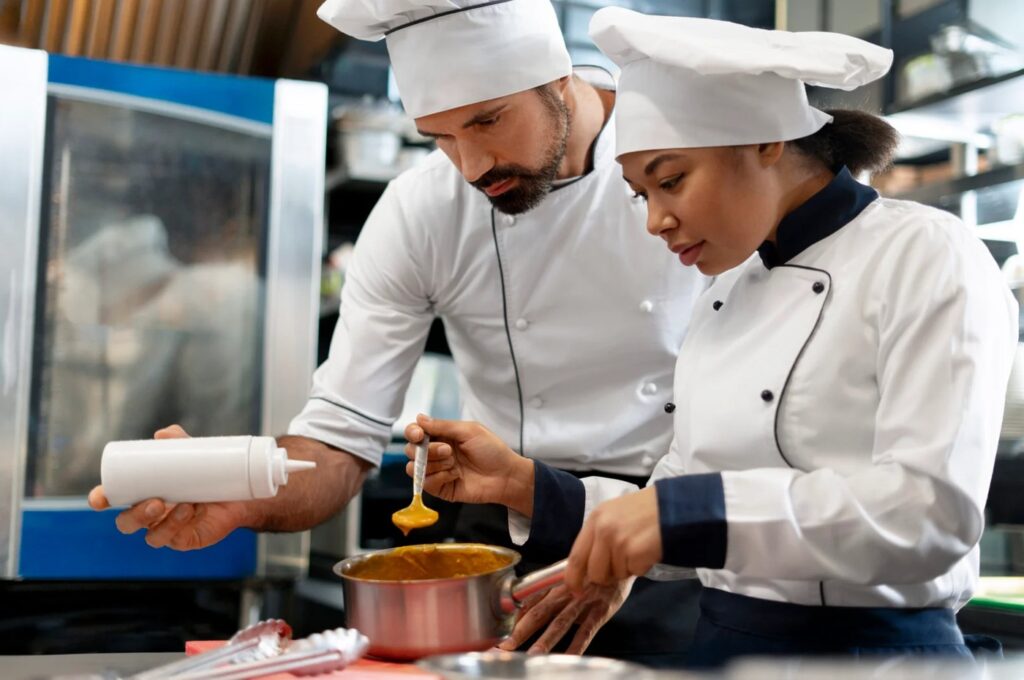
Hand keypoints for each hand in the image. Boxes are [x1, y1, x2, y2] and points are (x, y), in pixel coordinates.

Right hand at [87, 424, 254, 550]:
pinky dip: (180, 525)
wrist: (240, 491)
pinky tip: (191, 511)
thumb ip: (178, 442)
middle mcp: (149, 514)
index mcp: (142, 493)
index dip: (102, 500)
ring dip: (164, 522)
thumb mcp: (193, 454)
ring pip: (150, 534)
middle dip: (135, 515)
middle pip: (127, 522)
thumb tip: (162, 435)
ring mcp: (166, 529)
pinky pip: (176, 538)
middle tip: (156, 501)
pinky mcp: (184, 539)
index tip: (100, 500)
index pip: (113, 499)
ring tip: (183, 504)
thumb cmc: (208, 472)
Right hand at [404, 414, 534, 514]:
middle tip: (448, 451)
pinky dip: (439, 477)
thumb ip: (442, 426)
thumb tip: (419, 418)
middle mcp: (436, 453)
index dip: (412, 432)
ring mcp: (437, 471)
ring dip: (434, 464)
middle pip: (411, 450)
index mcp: (442, 436)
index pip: (416, 432)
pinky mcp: (440, 488)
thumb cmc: (491, 450)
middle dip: (427, 450)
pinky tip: (455, 475)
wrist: (505, 476)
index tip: (419, 435)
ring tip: (453, 464)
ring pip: (414, 467)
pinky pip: (426, 483)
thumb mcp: (469, 431)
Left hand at [499, 578, 633, 653]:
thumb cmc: (589, 571)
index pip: (528, 600)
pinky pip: (587, 630)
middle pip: (539, 612)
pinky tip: (568, 657)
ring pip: (561, 622)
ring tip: (533, 655)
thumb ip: (546, 594)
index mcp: (554, 583)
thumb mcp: (565, 577)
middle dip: (521, 630)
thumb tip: (522, 612)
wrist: (619, 560)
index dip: (513, 616)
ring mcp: (583, 600)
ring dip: (546, 640)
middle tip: (506, 646)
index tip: (499, 630)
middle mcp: (565, 590)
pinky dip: (577, 645)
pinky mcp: (601, 610)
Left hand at [566, 487, 661, 592]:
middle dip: (606, 576)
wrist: (674, 506)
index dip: (573, 578)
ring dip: (627, 569)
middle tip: (622, 564)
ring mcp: (618, 542)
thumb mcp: (614, 515)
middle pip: (594, 572)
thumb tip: (589, 568)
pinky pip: (633, 573)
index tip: (576, 590)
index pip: (575, 556)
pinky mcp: (634, 553)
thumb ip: (599, 537)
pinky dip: (641, 567)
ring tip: (638, 549)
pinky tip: (648, 551)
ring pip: (615, 575)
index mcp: (594, 519)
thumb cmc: (645, 510)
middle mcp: (602, 530)